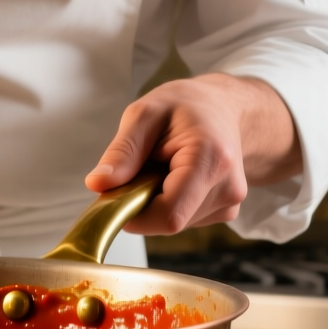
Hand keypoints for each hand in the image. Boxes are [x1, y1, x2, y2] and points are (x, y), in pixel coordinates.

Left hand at [84, 74, 301, 234]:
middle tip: (141, 169)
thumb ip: (122, 152)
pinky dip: (170, 203)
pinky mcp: (226, 210)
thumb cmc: (186, 105)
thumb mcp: (144, 114)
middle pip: (169, 221)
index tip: (115, 194)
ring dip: (156, 202)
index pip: (168, 216)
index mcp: (210, 160)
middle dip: (143, 203)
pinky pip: (185, 219)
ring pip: (175, 223)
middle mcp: (228, 188)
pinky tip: (176, 177)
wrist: (224, 106)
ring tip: (163, 167)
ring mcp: (230, 203)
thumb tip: (97, 184)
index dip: (134, 214)